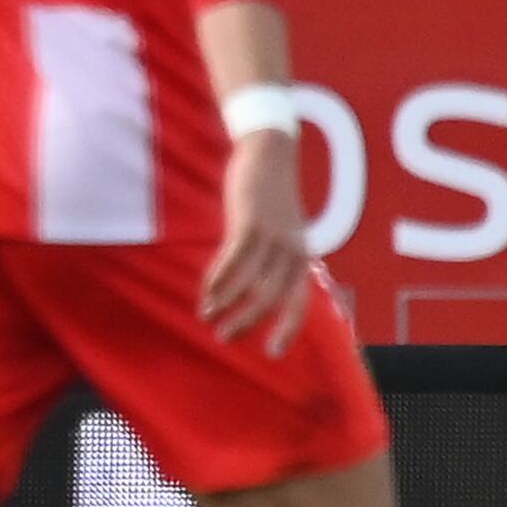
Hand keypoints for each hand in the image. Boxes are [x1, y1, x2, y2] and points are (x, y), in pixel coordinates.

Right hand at [196, 125, 313, 350]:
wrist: (270, 153)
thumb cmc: (270, 196)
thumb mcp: (279, 230)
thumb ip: (271, 259)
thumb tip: (251, 291)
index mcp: (301, 257)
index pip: (299, 302)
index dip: (287, 329)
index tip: (272, 354)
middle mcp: (292, 251)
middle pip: (270, 298)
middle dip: (246, 322)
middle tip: (224, 338)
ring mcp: (272, 236)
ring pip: (249, 282)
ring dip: (225, 304)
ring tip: (206, 316)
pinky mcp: (250, 222)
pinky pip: (232, 259)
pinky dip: (217, 279)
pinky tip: (205, 292)